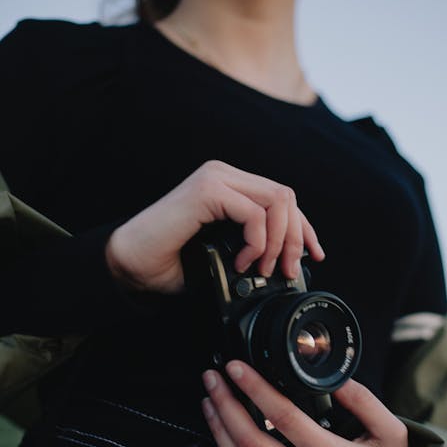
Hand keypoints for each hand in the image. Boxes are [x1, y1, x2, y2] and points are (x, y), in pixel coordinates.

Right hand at [105, 160, 324, 293]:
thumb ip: (254, 247)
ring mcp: (216, 179)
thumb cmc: (172, 262)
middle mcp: (225, 176)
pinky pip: (254, 213)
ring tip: (264, 268)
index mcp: (231, 187)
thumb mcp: (225, 254)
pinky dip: (257, 242)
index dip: (304, 227)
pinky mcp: (207, 190)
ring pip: (277, 201)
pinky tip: (243, 261)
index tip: (313, 255)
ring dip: (279, 241)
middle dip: (296, 237)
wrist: (132, 265)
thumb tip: (289, 262)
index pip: (283, 198)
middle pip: (286, 197)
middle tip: (288, 270)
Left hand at [201, 361, 408, 446]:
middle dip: (225, 405)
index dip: (255, 388)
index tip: (237, 368)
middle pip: (250, 440)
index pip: (283, 416)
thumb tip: (336, 379)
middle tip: (212, 379)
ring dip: (219, 432)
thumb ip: (365, 403)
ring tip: (210, 403)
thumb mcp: (392, 435)